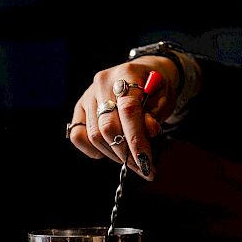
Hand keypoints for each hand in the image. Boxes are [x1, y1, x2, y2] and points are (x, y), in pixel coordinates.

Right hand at [68, 55, 179, 180]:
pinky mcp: (80, 107)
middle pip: (108, 127)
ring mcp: (88, 95)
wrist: (142, 75)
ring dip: (114, 154)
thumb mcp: (164, 98)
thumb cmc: (156, 89)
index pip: (129, 111)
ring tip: (131, 160)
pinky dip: (92, 149)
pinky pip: (77, 135)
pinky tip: (108, 151)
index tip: (147, 163)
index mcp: (127, 74)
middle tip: (143, 167)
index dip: (137, 140)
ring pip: (94, 135)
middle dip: (127, 154)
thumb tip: (149, 130)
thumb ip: (155, 114)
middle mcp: (102, 83)